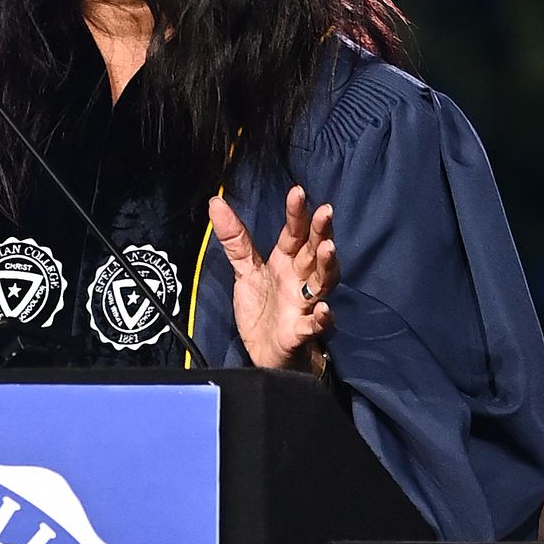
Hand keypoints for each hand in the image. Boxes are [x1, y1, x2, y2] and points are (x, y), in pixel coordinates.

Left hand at [208, 186, 339, 371]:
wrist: (265, 352)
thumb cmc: (263, 308)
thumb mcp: (245, 271)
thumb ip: (234, 239)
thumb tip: (215, 202)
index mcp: (286, 262)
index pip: (294, 233)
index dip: (297, 214)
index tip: (297, 191)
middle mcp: (300, 279)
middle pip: (314, 252)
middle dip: (321, 232)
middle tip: (325, 211)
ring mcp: (304, 305)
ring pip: (322, 283)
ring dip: (327, 266)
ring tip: (328, 249)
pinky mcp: (301, 332)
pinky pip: (314, 324)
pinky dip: (321, 318)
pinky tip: (322, 309)